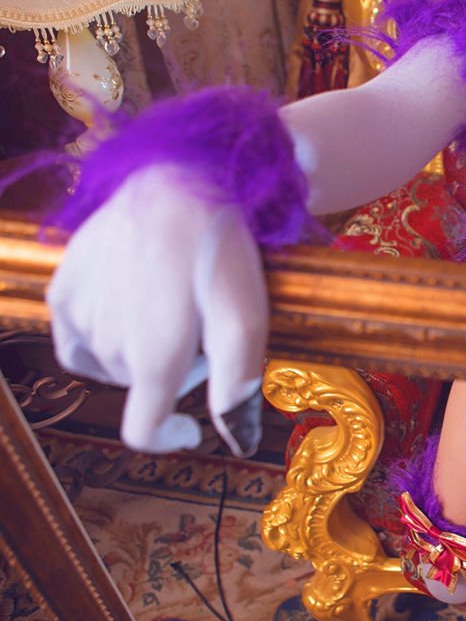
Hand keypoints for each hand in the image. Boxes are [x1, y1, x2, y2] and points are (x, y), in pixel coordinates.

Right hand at [47, 166, 268, 456]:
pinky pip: (76, 335)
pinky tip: (131, 305)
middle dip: (172, 372)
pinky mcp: (63, 286)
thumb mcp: (247, 318)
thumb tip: (237, 440)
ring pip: (109, 361)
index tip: (191, 427)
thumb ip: (239, 384)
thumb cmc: (220, 251)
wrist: (180, 180)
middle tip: (202, 328)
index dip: (167, 437)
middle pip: (138, 387)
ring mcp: (79, 314)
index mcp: (152, 359)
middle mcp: (106, 343)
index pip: (142, 431)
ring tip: (172, 305)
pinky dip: (104, 333)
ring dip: (139, 349)